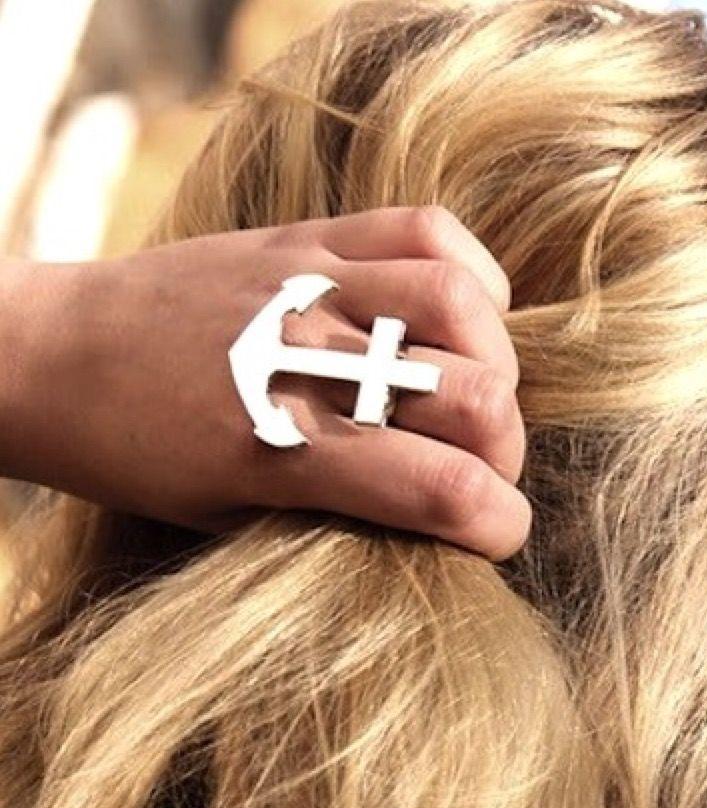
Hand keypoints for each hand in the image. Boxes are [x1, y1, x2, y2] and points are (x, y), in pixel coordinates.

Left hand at [0, 205, 530, 560]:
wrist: (56, 356)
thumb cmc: (140, 456)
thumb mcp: (231, 517)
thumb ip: (333, 514)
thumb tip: (429, 515)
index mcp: (284, 452)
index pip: (442, 489)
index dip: (500, 524)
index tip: (500, 535)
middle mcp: (307, 364)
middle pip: (475, 398)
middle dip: (505, 450)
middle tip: (479, 467)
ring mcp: (309, 288)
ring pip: (463, 306)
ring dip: (496, 363)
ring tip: (473, 390)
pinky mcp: (303, 238)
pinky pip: (425, 228)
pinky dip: (472, 273)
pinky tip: (463, 313)